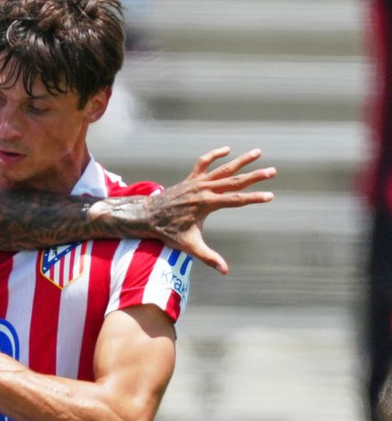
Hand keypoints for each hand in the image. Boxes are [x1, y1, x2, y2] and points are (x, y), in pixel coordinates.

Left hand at [146, 147, 274, 273]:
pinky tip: (227, 149)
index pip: (236, 200)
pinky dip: (214, 154)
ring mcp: (197, 182)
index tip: (270, 196)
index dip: (254, 198)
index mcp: (207, 204)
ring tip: (258, 152)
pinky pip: (204, 162)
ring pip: (223, 168)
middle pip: (234, 180)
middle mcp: (204, 190)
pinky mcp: (190, 178)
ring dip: (241, 160)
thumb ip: (208, 257)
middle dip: (255, 176)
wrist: (148, 217)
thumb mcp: (189, 246)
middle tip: (272, 171)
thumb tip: (224, 270)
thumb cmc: (169, 232)